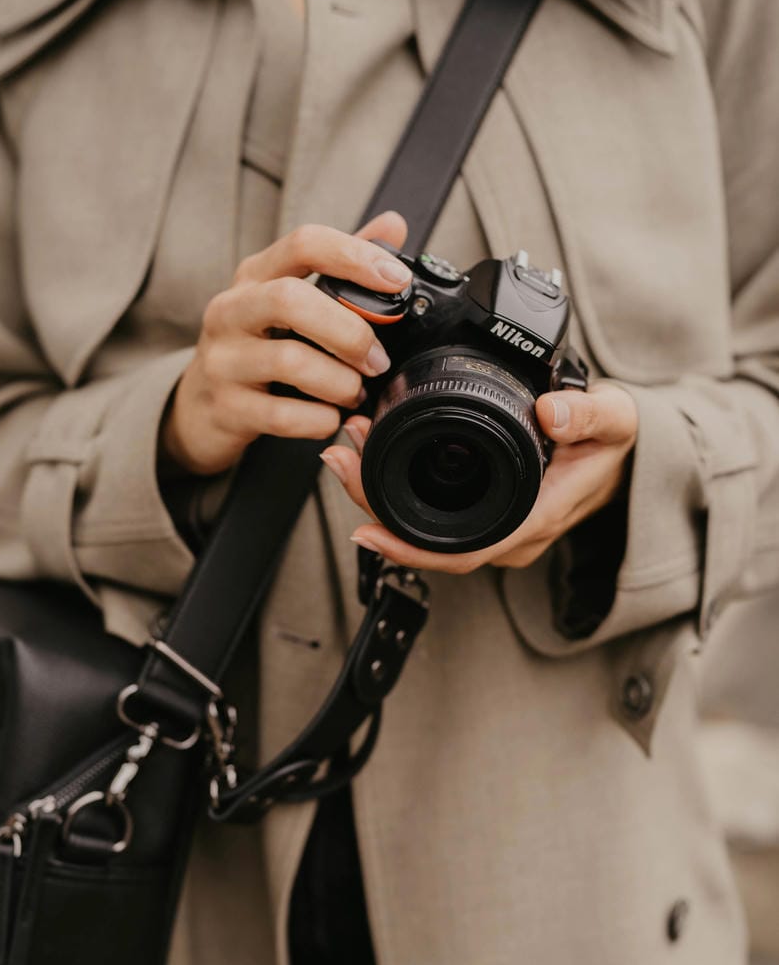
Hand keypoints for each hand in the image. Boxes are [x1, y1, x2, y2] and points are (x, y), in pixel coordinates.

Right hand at [159, 211, 409, 476]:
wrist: (199, 408)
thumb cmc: (256, 347)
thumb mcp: (288, 299)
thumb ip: (340, 265)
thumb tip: (393, 226)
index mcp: (255, 275)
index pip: (304, 243)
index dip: (355, 256)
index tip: (397, 279)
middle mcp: (232, 310)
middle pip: (290, 300)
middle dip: (348, 331)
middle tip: (377, 359)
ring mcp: (223, 360)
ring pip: (289, 361)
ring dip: (339, 382)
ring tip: (355, 393)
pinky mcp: (226, 408)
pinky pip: (282, 415)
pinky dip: (319, 420)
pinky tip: (331, 419)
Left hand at [319, 379, 638, 571]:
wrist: (624, 454)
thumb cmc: (615, 444)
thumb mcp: (615, 421)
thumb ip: (588, 415)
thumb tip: (552, 412)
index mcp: (532, 520)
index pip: (461, 553)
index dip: (409, 549)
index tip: (367, 528)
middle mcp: (508, 536)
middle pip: (428, 542)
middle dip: (375, 505)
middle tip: (340, 458)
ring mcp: (494, 528)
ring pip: (426, 528)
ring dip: (380, 492)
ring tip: (346, 450)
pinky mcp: (484, 514)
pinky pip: (433, 514)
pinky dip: (398, 487)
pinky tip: (373, 457)